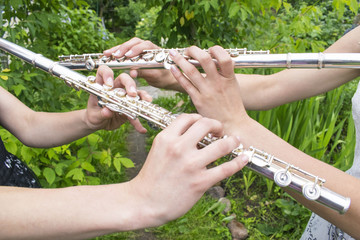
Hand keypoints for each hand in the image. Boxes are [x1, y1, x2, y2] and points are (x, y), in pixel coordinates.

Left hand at [85, 65, 151, 132]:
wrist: (99, 122)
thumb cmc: (94, 114)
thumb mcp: (94, 115)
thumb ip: (100, 113)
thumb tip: (107, 111)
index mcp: (103, 85)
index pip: (104, 71)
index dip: (107, 74)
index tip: (109, 84)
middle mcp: (115, 88)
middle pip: (124, 79)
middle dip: (129, 84)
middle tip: (132, 94)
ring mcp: (124, 96)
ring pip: (135, 92)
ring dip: (142, 96)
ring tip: (146, 102)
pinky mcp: (130, 106)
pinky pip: (137, 110)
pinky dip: (139, 120)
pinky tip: (141, 128)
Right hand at [103, 38, 181, 90]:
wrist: (166, 78)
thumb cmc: (163, 77)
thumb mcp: (155, 76)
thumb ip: (144, 73)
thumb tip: (132, 72)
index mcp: (156, 50)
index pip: (145, 45)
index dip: (136, 49)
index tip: (128, 55)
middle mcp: (148, 47)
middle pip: (134, 42)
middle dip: (123, 47)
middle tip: (115, 55)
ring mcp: (141, 49)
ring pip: (128, 45)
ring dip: (118, 49)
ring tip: (107, 54)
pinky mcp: (136, 54)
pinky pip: (126, 50)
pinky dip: (118, 52)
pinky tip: (110, 55)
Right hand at [128, 114, 248, 226]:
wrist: (144, 202)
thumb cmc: (152, 177)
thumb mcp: (158, 150)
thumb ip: (174, 139)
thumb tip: (194, 132)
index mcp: (166, 138)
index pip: (188, 118)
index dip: (200, 118)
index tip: (205, 125)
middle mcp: (179, 148)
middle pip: (206, 125)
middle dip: (217, 125)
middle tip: (220, 132)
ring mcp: (191, 165)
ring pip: (221, 145)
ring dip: (232, 141)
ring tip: (236, 141)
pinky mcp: (200, 182)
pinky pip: (226, 168)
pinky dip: (239, 162)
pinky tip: (244, 158)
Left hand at [168, 46, 248, 133]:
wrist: (232, 124)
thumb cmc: (232, 105)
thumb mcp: (233, 86)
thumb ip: (226, 73)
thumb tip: (219, 59)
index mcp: (229, 78)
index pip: (224, 57)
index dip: (215, 49)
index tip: (209, 49)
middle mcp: (218, 83)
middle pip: (204, 60)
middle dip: (193, 50)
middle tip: (188, 50)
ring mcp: (207, 91)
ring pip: (191, 70)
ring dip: (180, 60)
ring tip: (173, 54)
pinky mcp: (198, 100)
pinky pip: (185, 84)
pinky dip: (178, 74)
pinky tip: (172, 68)